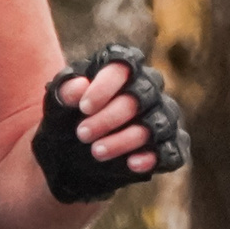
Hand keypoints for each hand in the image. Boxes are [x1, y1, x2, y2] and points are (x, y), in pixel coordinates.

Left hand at [30, 45, 189, 205]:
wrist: (71, 155)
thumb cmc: (68, 118)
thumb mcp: (57, 104)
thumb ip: (64, 92)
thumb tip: (79, 87)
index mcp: (121, 68)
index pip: (123, 64)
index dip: (105, 86)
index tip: (83, 108)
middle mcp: (147, 87)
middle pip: (140, 96)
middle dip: (110, 117)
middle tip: (82, 134)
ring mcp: (162, 116)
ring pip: (155, 124)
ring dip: (125, 139)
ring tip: (96, 152)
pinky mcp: (169, 145)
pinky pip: (172, 151)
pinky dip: (153, 157)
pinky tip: (132, 164)